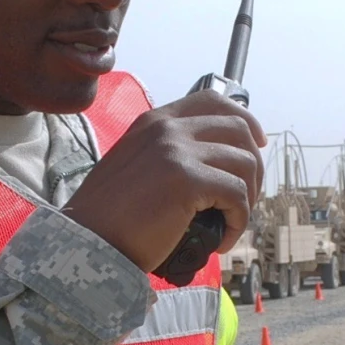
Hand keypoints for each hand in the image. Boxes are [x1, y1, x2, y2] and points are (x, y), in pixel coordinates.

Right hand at [64, 90, 265, 272]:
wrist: (86, 243)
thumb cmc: (110, 218)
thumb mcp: (137, 167)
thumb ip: (169, 155)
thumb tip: (215, 166)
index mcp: (155, 121)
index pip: (214, 101)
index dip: (245, 120)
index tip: (257, 145)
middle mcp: (167, 128)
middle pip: (239, 129)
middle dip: (254, 165)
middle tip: (246, 198)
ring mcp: (176, 151)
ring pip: (244, 163)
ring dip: (248, 197)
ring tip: (231, 222)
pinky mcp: (186, 180)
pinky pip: (237, 196)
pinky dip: (239, 221)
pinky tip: (223, 239)